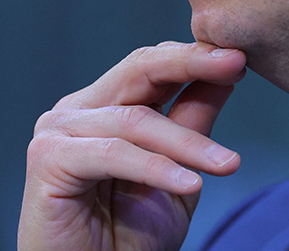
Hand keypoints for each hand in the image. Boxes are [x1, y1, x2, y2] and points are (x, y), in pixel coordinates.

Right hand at [18, 41, 246, 249]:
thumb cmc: (126, 238)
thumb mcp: (176, 172)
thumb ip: (192, 121)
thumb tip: (226, 73)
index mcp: (104, 106)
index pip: (150, 65)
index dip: (194, 57)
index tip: (241, 57)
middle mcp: (77, 110)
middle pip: (138, 70)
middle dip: (190, 64)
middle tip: (235, 64)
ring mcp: (58, 130)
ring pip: (135, 120)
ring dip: (187, 143)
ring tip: (227, 165)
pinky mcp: (48, 160)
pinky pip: (113, 155)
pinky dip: (155, 168)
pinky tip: (189, 185)